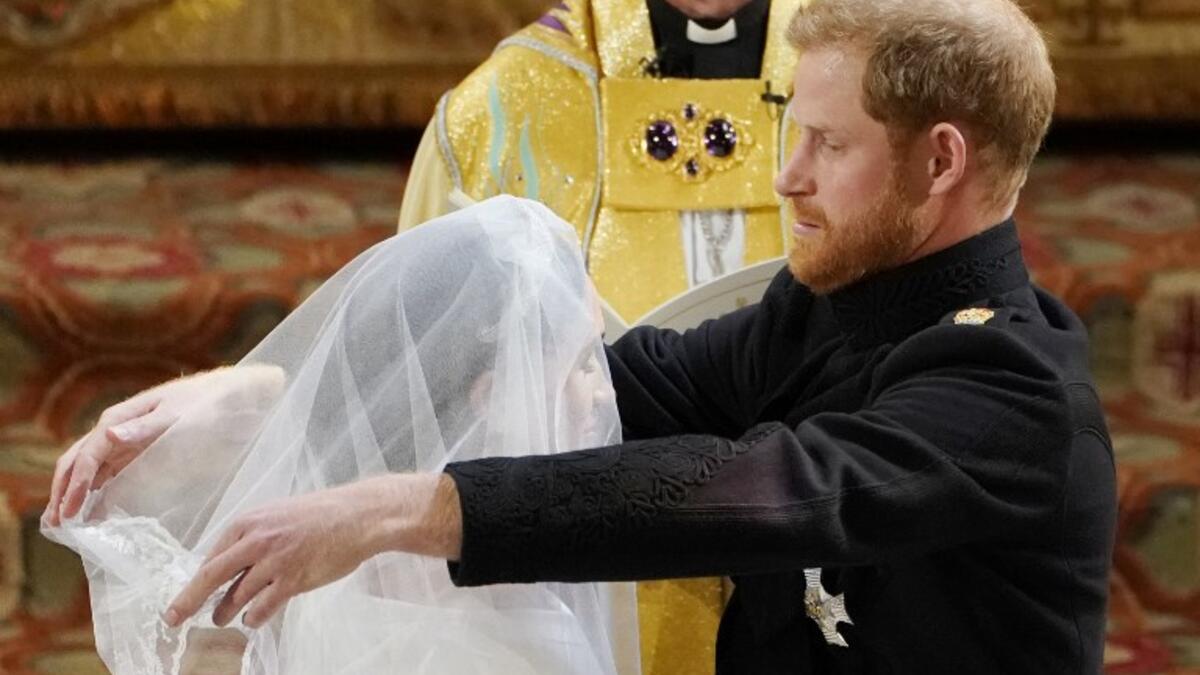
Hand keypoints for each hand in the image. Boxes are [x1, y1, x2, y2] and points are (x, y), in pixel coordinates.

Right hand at [43, 365, 285, 526]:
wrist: (236, 395)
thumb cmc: (210, 401)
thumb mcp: (182, 414)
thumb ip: (147, 427)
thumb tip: (108, 434)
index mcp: (121, 418)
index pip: (88, 454)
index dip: (75, 485)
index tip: (70, 513)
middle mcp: (118, 429)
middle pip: (79, 462)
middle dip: (64, 492)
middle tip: (56, 525)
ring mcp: (127, 441)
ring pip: (91, 470)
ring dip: (75, 494)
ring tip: (65, 524)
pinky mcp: (140, 452)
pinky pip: (110, 473)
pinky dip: (97, 492)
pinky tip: (93, 511)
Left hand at [165, 473, 461, 629]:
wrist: (358, 515)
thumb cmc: (320, 515)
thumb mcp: (277, 515)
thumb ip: (252, 537)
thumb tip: (227, 564)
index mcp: (248, 522)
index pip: (210, 556)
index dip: (193, 580)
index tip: (181, 596)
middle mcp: (256, 540)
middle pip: (210, 576)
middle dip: (187, 601)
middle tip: (173, 618)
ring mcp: (274, 561)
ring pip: (236, 595)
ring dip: (226, 611)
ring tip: (223, 618)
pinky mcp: (293, 579)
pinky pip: (263, 606)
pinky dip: (254, 616)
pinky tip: (254, 618)